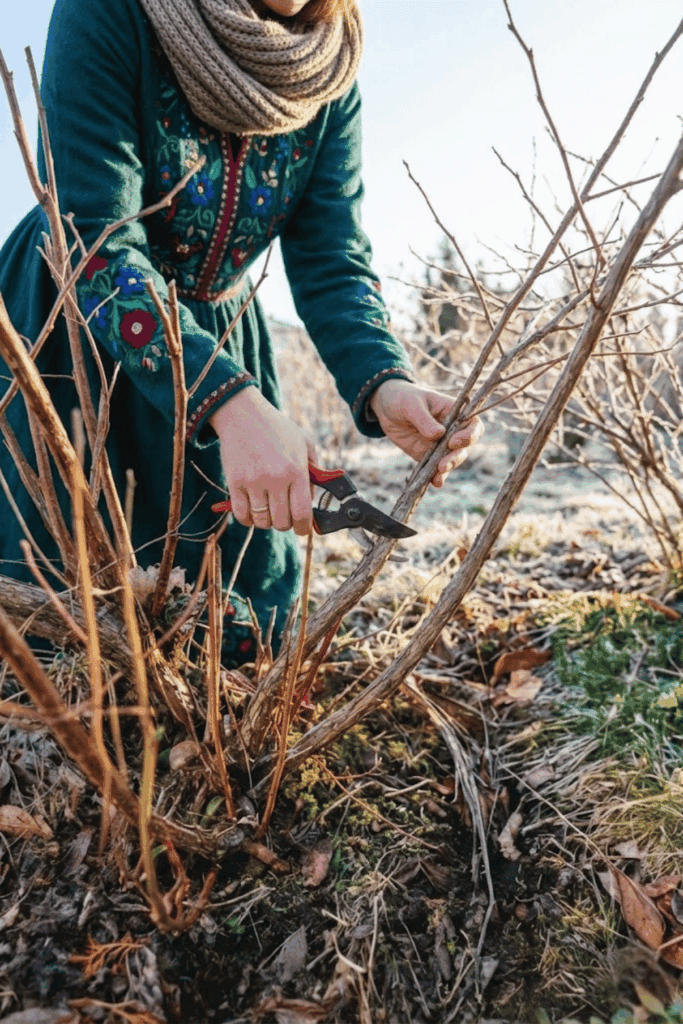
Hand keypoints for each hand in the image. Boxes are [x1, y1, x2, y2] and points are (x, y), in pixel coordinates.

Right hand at [209, 387, 315, 534]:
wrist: (243, 415)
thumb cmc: (277, 430)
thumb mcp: (304, 444)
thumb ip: (315, 472)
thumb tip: (315, 501)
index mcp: (296, 471)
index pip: (302, 513)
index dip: (303, 528)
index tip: (301, 529)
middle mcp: (275, 479)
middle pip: (282, 522)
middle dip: (285, 523)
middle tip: (283, 514)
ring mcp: (253, 482)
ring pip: (262, 521)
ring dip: (266, 521)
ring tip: (267, 509)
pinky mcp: (234, 483)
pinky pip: (242, 515)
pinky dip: (248, 518)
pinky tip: (252, 508)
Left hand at [369, 379, 482, 487]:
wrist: (386, 408)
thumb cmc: (403, 398)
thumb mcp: (411, 405)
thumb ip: (424, 419)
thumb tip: (439, 435)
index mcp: (454, 412)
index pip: (473, 424)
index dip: (469, 435)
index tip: (453, 442)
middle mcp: (453, 430)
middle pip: (465, 446)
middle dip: (456, 457)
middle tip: (443, 465)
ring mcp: (442, 444)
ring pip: (453, 459)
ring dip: (448, 468)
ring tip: (437, 475)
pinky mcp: (429, 456)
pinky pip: (436, 468)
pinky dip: (437, 476)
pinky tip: (435, 482)